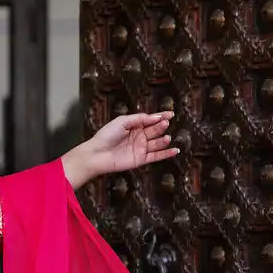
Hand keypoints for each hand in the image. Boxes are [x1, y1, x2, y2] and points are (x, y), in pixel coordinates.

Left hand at [61, 112, 177, 187]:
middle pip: (155, 130)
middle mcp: (139, 136)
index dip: (161, 116)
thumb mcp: (122, 121)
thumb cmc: (107, 135)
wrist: (98, 154)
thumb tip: (156, 116)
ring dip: (164, 140)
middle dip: (161, 126)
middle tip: (165, 123)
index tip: (171, 114)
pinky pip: (156, 156)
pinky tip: (175, 150)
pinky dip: (166, 154)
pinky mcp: (141, 159)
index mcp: (134, 125)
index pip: (150, 119)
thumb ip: (139, 118)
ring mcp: (141, 148)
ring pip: (157, 143)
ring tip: (167, 137)